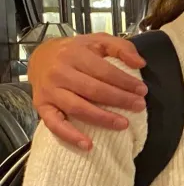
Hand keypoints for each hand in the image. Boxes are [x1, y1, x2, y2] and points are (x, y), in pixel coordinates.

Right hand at [29, 34, 146, 150]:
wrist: (40, 57)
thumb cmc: (75, 51)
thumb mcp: (98, 40)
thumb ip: (121, 47)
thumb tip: (140, 63)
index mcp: (74, 54)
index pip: (104, 71)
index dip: (125, 82)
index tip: (142, 91)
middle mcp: (59, 73)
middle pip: (93, 90)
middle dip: (119, 99)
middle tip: (139, 106)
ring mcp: (50, 91)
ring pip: (77, 108)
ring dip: (102, 118)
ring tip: (123, 124)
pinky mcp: (42, 107)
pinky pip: (55, 125)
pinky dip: (70, 136)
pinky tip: (88, 145)